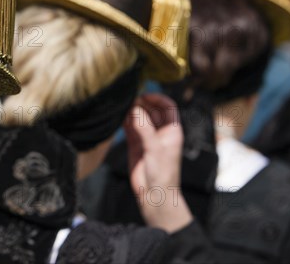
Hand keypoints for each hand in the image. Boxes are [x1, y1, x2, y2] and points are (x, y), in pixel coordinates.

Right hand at [124, 93, 192, 232]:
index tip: (144, 95)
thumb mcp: (154, 148)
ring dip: (131, 112)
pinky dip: (124, 121)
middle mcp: (160, 131)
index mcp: (172, 130)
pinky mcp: (135, 144)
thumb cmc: (162, 173)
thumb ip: (144, 127)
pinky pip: (130, 127)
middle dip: (141, 104)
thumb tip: (133, 107)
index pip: (168, 107)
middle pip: (151, 110)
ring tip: (121, 107)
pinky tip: (117, 117)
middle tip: (128, 100)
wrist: (154, 195)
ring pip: (139, 118)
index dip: (157, 98)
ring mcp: (147, 137)